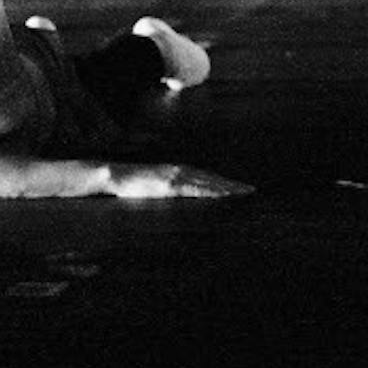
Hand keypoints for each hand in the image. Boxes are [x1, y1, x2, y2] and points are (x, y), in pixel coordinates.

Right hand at [106, 162, 254, 197]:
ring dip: (224, 188)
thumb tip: (183, 197)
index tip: (242, 187)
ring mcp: (175, 177)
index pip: (208, 177)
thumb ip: (171, 188)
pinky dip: (207, 192)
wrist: (116, 174)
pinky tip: (217, 196)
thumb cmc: (134, 182)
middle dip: (232, 185)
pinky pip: (191, 189)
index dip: (225, 182)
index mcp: (180, 170)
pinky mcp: (167, 184)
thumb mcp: (156, 185)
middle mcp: (181, 170)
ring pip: (206, 183)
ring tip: (241, 193)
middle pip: (212, 178)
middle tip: (251, 190)